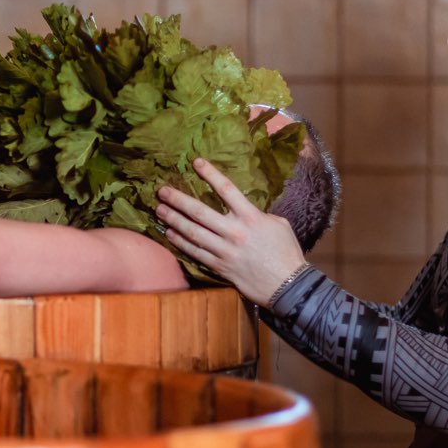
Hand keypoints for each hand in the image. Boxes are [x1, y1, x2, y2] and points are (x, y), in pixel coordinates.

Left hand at [155, 157, 307, 306]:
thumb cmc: (286, 252)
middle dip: (178, 200)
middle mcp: (235, 232)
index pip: (227, 189)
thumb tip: (242, 208)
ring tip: (159, 210)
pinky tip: (169, 233)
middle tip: (162, 191)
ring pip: (193, 232)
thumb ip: (258, 213)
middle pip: (200, 212)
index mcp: (252, 217)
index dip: (210, 174)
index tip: (196, 162)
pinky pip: (195, 252)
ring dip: (173, 220)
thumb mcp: (279, 224)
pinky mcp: (219, 266)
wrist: (288, 285)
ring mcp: (225, 250)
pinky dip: (180, 242)